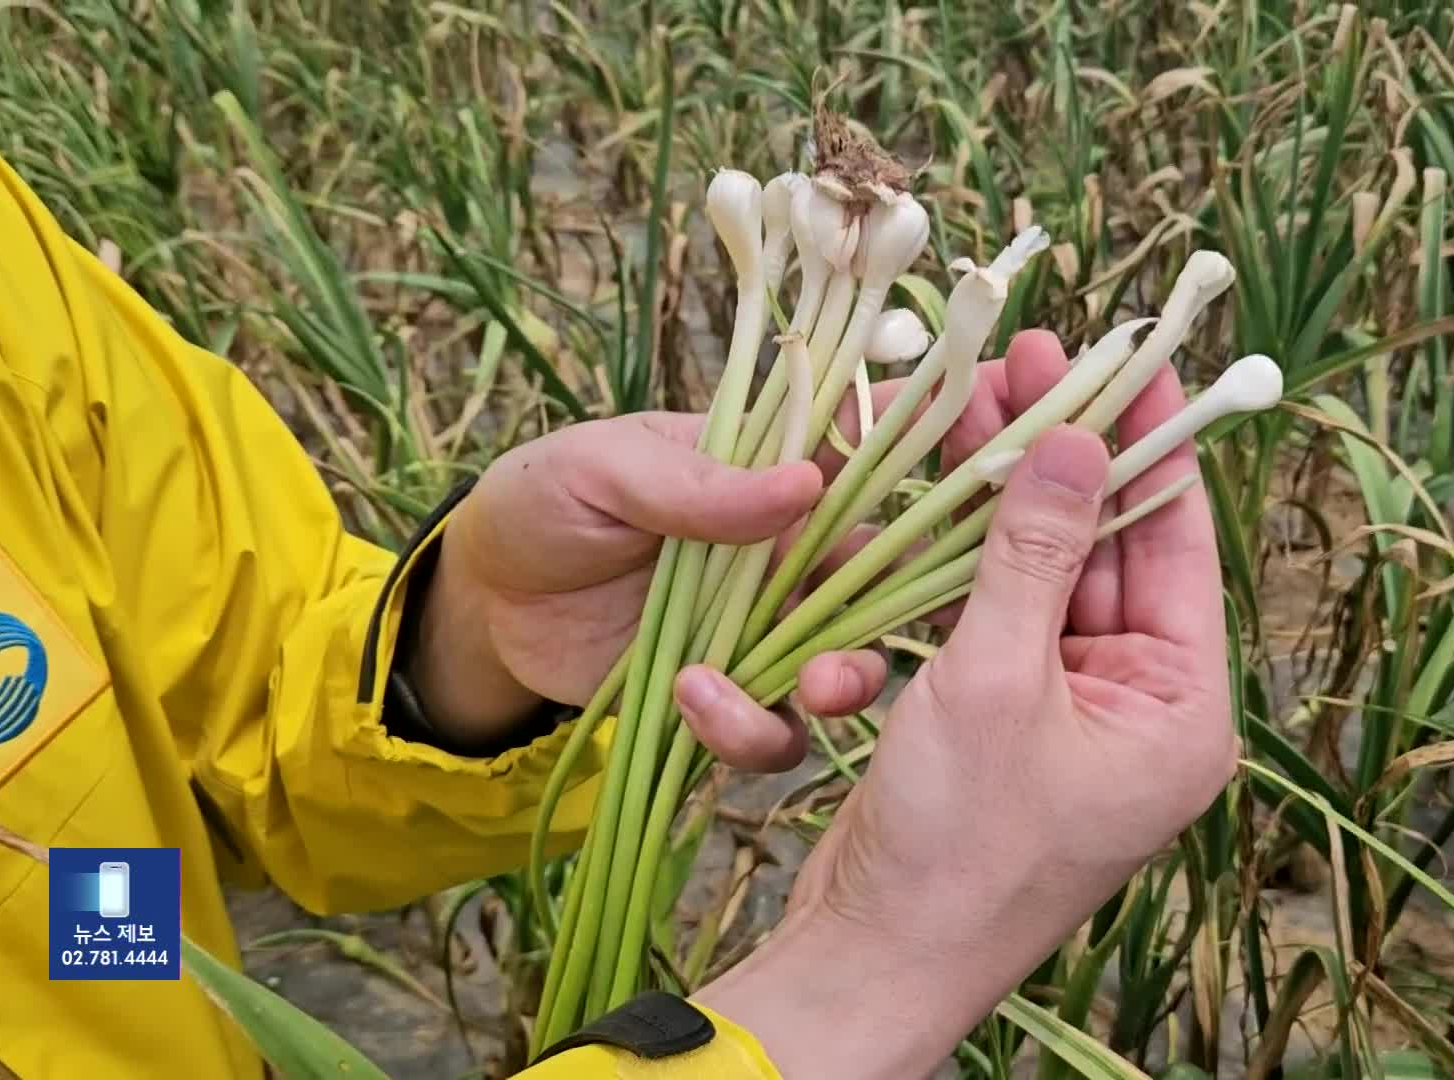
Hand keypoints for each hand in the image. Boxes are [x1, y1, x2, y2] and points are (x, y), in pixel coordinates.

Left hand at [407, 412, 881, 755]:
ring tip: (779, 690)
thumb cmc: (543, 502)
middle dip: (891, 616)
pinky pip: (775, 727)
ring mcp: (762, 628)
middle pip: (882, 580)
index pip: (863, 457)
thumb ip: (694, 481)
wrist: (485, 604)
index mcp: (766, 473)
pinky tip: (690, 702)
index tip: (968, 485)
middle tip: (842, 657)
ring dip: (834, 686)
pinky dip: (751, 730)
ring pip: (844, 665)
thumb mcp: (602, 467)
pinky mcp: (729, 694)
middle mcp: (785, 552)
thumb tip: (805, 484)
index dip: (924, 467)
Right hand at [695, 330, 1238, 1077]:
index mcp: (1182, 710)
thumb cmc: (956, 844)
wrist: (875, 957)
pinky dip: (964, 567)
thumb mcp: (995, 681)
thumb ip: (1034, 553)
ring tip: (969, 402)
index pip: (1179, 541)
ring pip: (1046, 575)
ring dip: (1003, 500)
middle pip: (1110, 548)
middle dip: (1061, 455)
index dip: (1149, 437)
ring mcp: (1075, 716)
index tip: (1126, 351)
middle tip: (1024, 358)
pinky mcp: (1009, 725)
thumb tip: (1076, 438)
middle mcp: (1142, 709)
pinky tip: (932, 501)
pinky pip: (998, 620)